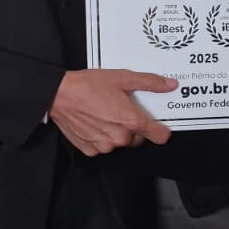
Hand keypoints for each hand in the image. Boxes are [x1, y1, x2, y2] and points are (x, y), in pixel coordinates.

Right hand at [49, 68, 176, 155]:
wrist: (59, 94)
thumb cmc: (88, 86)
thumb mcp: (122, 78)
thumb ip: (149, 82)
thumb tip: (169, 84)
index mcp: (131, 121)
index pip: (159, 136)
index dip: (161, 130)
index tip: (158, 126)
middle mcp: (120, 137)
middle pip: (138, 139)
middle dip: (133, 127)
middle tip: (120, 110)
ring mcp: (104, 146)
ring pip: (120, 143)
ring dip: (116, 132)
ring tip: (104, 114)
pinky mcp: (90, 150)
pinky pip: (103, 147)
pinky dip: (101, 137)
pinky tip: (94, 122)